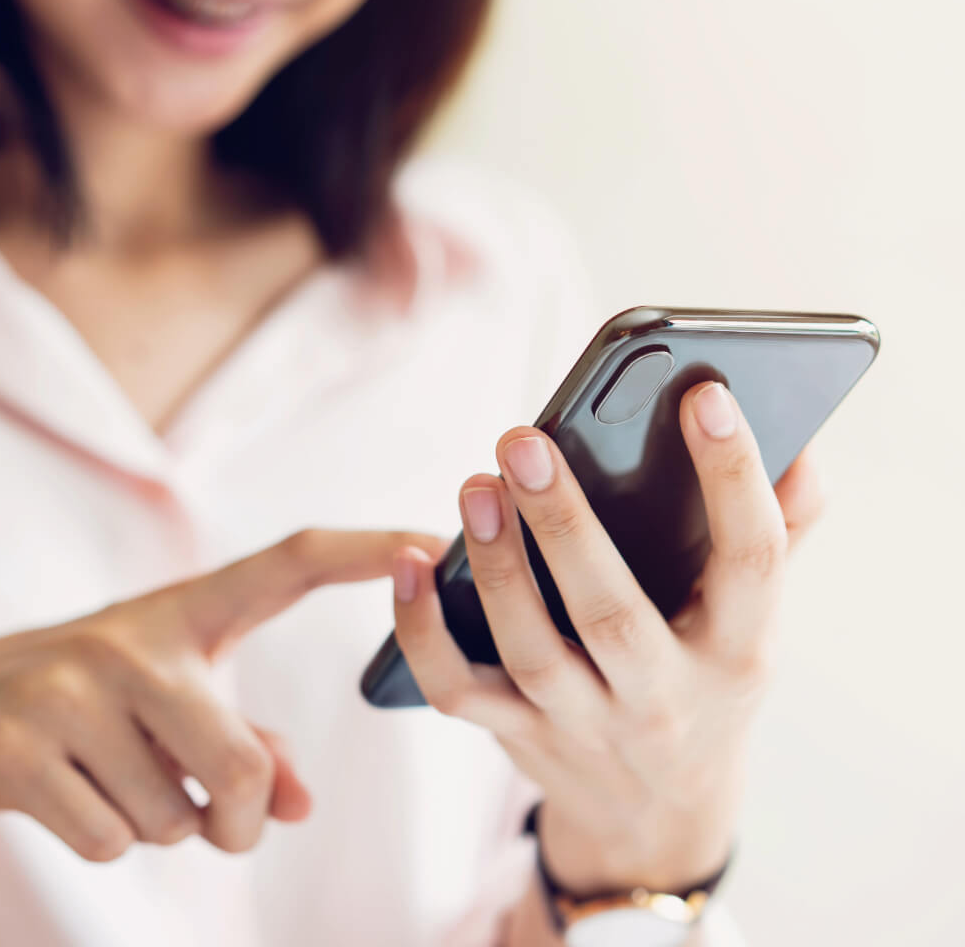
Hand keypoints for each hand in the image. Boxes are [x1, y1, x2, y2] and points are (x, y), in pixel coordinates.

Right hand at [0, 528, 444, 861]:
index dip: (363, 550)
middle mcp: (129, 640)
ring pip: (175, 818)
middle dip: (238, 822)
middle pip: (242, 766)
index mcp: (178, 616)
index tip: (436, 538)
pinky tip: (60, 795)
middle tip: (209, 818)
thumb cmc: (78, 713)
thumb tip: (298, 804)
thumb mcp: (162, 712)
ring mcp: (67, 689)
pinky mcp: (17, 746)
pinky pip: (111, 840)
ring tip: (105, 779)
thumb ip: (243, 745)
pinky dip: (101, 841)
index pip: (286, 564)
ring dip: (156, 828)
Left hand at [391, 382, 823, 893]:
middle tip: (523, 440)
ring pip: (532, 651)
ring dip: (495, 566)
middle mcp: (662, 698)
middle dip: (566, 524)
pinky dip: (422, 629)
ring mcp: (584, 725)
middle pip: (611, 613)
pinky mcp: (519, 736)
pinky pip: (458, 688)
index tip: (706, 394)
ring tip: (475, 486)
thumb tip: (806, 450)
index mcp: (737, 654)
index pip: (750, 561)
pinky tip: (408, 563)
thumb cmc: (706, 685)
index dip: (734, 477)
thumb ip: (779, 536)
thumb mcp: (754, 624)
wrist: (657, 818)